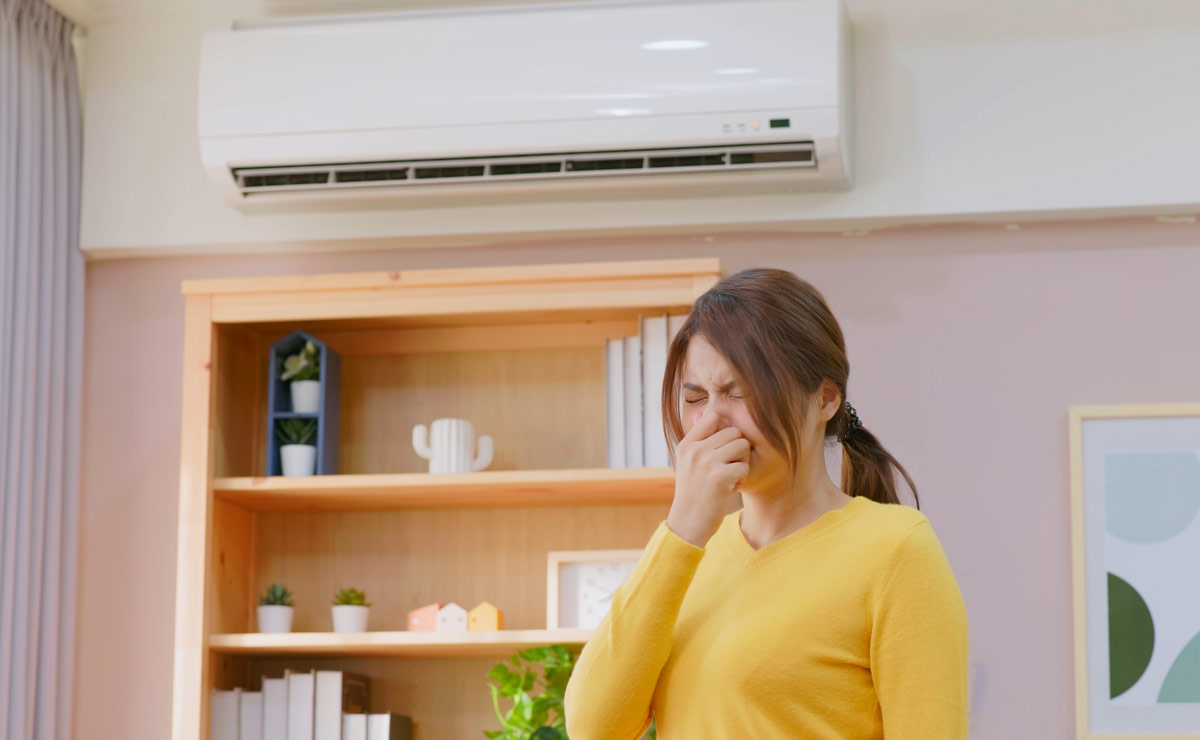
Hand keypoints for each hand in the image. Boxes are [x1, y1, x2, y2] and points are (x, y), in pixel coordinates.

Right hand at [666, 406, 749, 547]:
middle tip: (727, 468)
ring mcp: (707, 462)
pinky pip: (744, 466)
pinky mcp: (720, 477)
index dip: (725, 429)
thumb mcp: (688, 463)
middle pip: (733, 431)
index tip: (723, 448)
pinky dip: (742, 479)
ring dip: (741, 462)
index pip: (713, 416)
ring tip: (729, 477)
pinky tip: (729, 489)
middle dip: (737, 449)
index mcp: (687, 444)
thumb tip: (704, 411)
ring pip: (742, 445)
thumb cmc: (693, 493)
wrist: (687, 524)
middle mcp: (695, 450)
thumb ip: (698, 439)